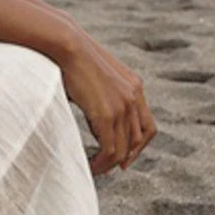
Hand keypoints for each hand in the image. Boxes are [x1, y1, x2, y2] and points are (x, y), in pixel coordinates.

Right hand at [58, 32, 156, 175]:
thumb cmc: (72, 56)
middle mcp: (134, 97)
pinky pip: (110, 150)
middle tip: (110, 168)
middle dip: (126, 157)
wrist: (67, 45)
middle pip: (139, 140)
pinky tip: (90, 165)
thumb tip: (92, 109)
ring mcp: (122, 106)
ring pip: (124, 149)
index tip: (125, 156)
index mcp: (134, 86)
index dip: (139, 146)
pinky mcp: (107, 114)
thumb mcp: (96, 76)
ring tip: (95, 169)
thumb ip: (102, 93)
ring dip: (110, 164)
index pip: (147, 126)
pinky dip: (101, 163)